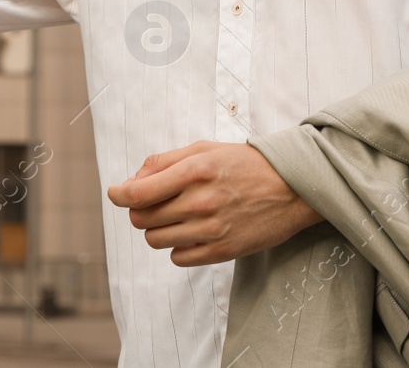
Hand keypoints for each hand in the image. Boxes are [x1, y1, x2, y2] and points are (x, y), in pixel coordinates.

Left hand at [107, 141, 320, 266]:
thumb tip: (131, 182)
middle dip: (138, 210)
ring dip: (156, 229)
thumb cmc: (245, 164)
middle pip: (142, 218)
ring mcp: (212, 230)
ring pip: (156, 240)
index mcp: (195, 170)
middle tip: (151, 203)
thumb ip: (164, 162)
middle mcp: (202, 201)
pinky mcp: (222, 252)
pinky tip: (190, 232)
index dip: (118, 195)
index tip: (116, 193)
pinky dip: (177, 247)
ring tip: (174, 216)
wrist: (292, 189)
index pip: (139, 193)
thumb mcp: (204, 149)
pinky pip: (178, 258)